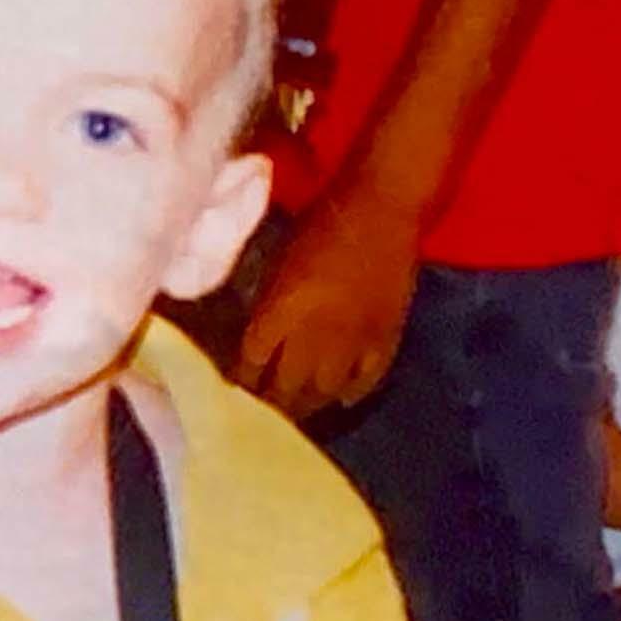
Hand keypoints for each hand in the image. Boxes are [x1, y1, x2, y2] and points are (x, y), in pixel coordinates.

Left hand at [237, 188, 424, 424]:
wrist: (384, 205)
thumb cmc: (323, 221)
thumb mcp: (279, 258)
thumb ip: (268, 303)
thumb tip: (257, 340)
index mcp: (281, 310)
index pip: (252, 363)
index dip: (242, 381)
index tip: (235, 391)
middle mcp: (314, 336)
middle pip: (285, 389)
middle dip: (271, 404)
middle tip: (262, 415)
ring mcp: (352, 342)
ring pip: (323, 393)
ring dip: (307, 404)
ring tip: (298, 412)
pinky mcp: (385, 340)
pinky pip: (365, 381)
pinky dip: (351, 393)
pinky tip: (341, 398)